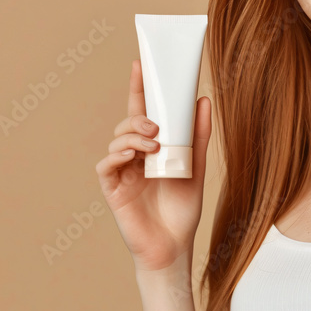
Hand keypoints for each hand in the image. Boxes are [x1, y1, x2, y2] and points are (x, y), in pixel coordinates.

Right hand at [95, 59, 211, 272]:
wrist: (174, 246)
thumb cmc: (182, 210)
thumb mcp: (195, 167)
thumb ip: (197, 135)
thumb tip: (203, 100)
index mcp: (151, 148)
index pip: (142, 111)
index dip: (139, 88)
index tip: (140, 64)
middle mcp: (133, 156)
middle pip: (127, 123)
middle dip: (138, 115)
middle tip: (157, 123)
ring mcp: (121, 172)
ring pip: (117, 140)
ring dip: (133, 135)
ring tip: (154, 143)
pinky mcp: (112, 189)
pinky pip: (106, 165)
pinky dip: (117, 154)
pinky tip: (132, 154)